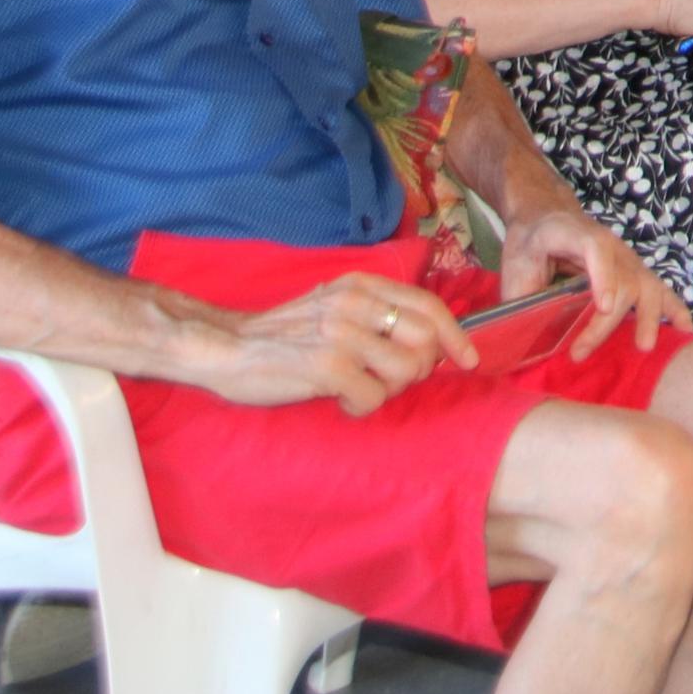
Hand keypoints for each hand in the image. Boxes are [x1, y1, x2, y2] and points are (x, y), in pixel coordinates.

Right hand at [184, 268, 476, 414]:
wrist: (224, 348)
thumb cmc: (283, 335)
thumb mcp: (333, 306)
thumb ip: (374, 313)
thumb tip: (428, 339)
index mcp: (361, 286)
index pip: (430, 306)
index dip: (457, 336)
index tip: (468, 361)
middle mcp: (356, 303)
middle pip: (428, 340)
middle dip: (420, 370)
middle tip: (390, 382)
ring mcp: (342, 333)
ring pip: (408, 370)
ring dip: (391, 390)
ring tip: (361, 391)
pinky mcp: (325, 366)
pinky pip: (374, 396)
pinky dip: (363, 407)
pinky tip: (340, 402)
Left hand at [496, 205, 686, 359]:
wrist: (547, 214)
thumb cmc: (529, 242)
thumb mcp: (513, 265)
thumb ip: (520, 300)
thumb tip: (521, 345)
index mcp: (572, 233)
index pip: (595, 249)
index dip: (604, 277)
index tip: (603, 308)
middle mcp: (607, 243)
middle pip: (622, 279)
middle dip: (605, 321)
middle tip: (579, 352)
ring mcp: (625, 257)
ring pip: (645, 285)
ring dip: (648, 316)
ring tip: (643, 346)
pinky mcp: (634, 271)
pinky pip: (659, 289)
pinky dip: (675, 309)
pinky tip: (685, 330)